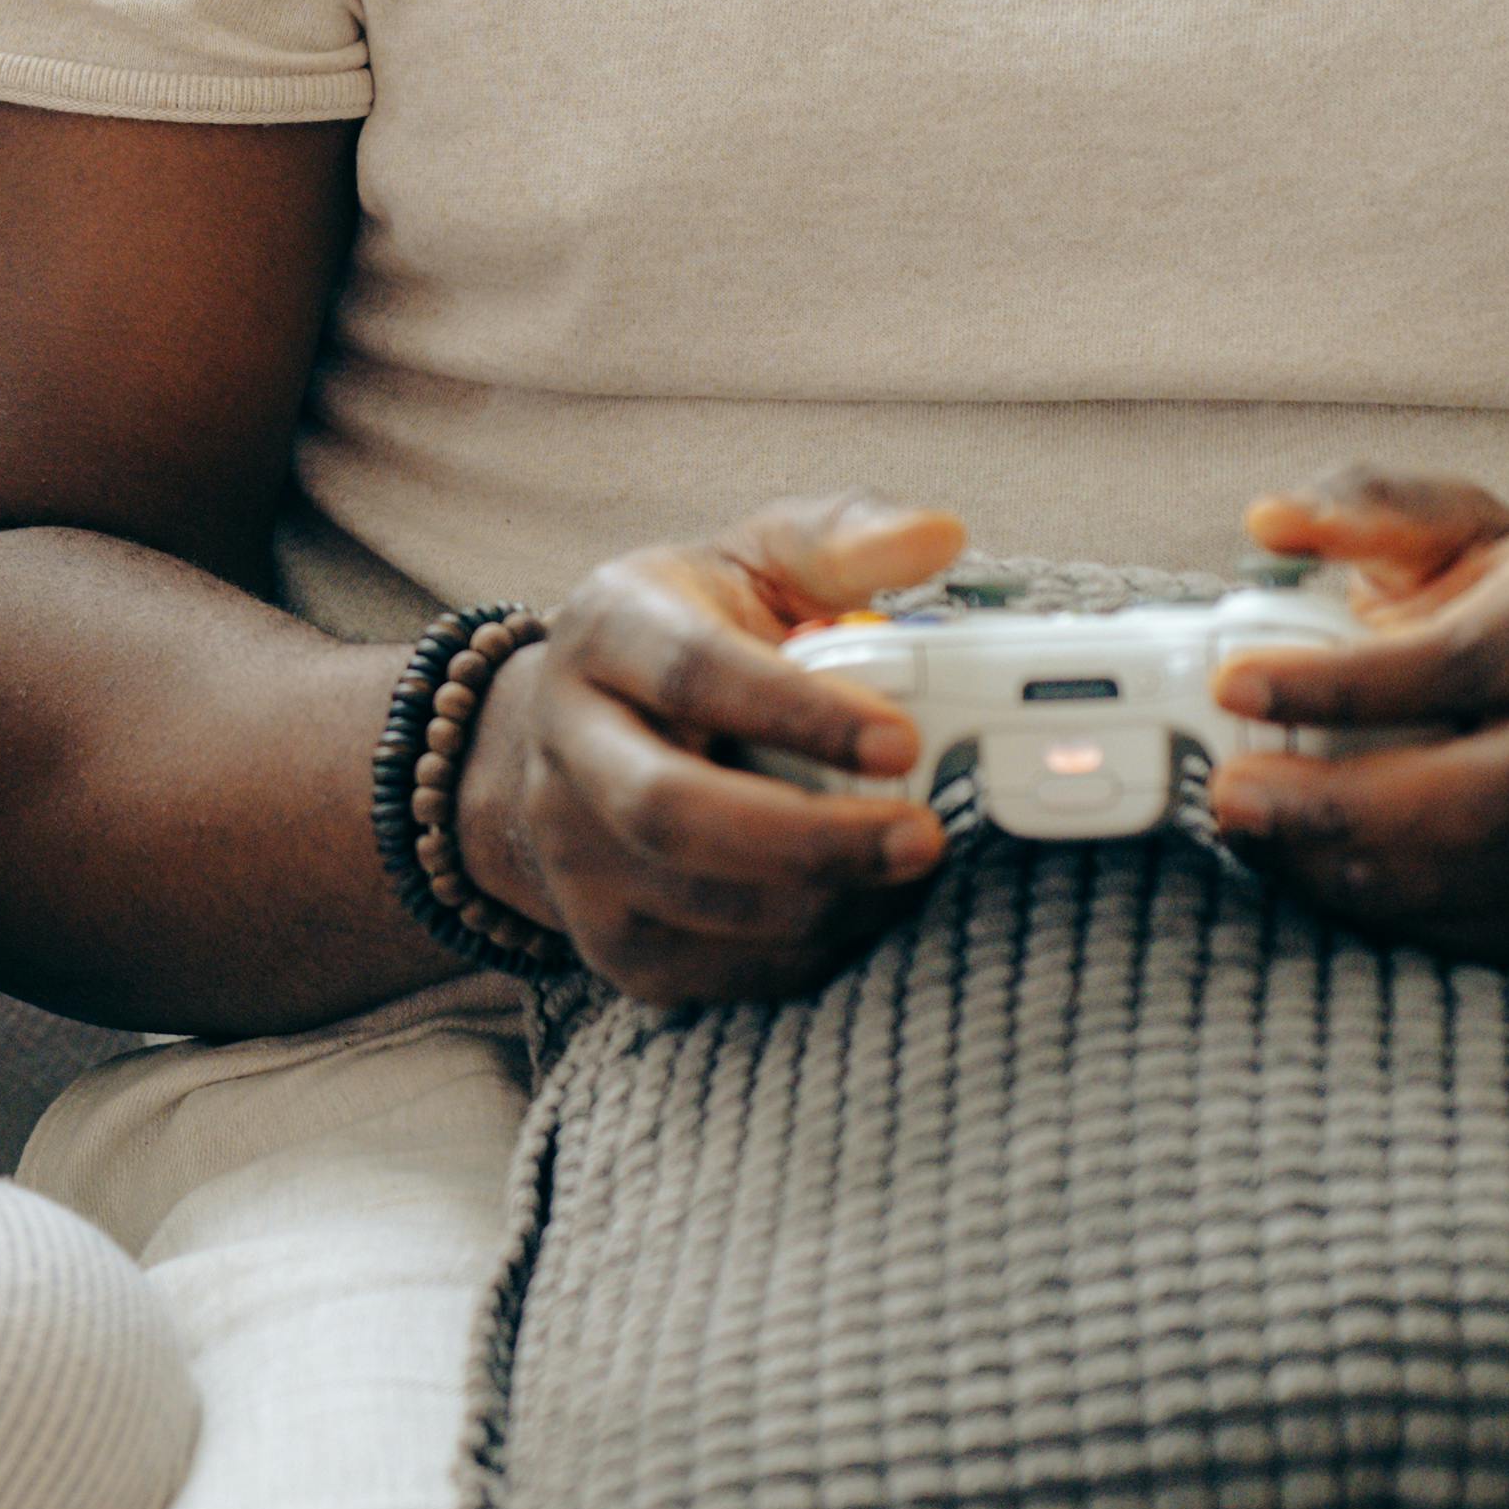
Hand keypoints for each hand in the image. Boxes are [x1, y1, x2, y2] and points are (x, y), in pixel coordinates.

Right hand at [454, 497, 960, 1003]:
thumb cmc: (692, 637)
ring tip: (908, 874)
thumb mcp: (754, 563)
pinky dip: (797, 956)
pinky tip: (855, 916)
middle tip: (924, 839)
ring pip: (692, 901)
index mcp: (606, 629)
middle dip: (808, 837)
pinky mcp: (604, 935)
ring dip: (822, 902)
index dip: (798, 712)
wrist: (578, 733)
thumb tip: (939, 535)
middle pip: (668, 808)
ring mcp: (572, 847)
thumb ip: (841, 541)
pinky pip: (707, 973)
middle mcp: (569, 740)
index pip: (691, 672)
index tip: (903, 739)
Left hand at [1204, 469, 1508, 959]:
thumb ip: (1369, 507)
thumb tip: (1270, 520)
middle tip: (1230, 793)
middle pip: (1487, 792)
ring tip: (1250, 832)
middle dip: (1343, 804)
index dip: (1343, 680)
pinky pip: (1473, 929)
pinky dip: (1377, 909)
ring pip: (1478, 875)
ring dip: (1344, 867)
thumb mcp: (1464, 531)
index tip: (1229, 682)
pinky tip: (1304, 870)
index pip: (1463, 660)